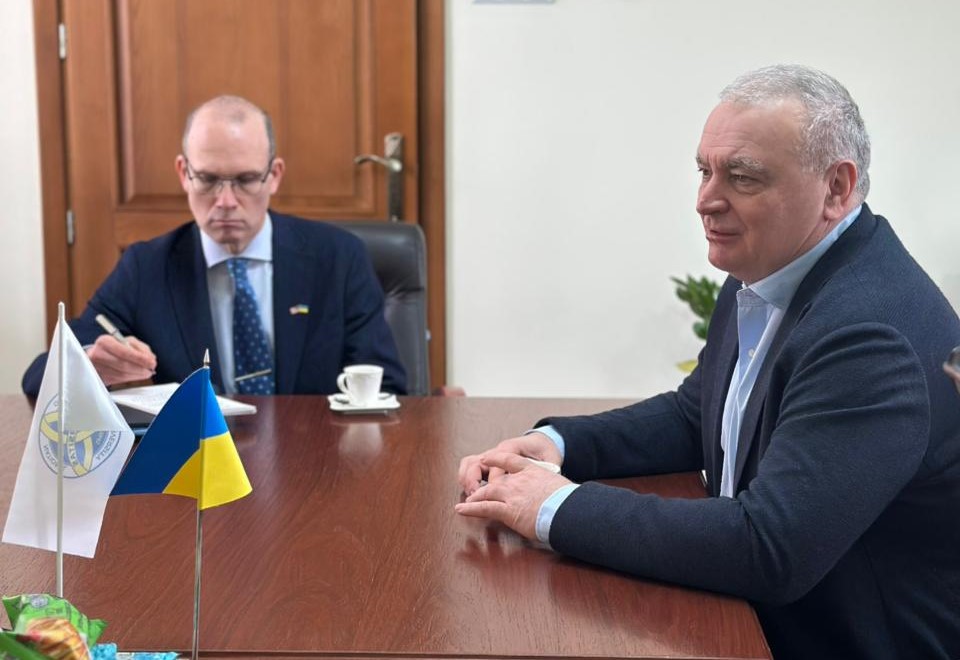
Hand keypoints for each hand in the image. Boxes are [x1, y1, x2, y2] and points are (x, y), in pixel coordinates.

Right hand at [86, 334, 156, 386]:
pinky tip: (137, 375)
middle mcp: (98, 355)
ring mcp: (96, 368)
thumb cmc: (113, 347)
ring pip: (122, 375)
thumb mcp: (126, 340)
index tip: (151, 362)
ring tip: (146, 372)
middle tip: (151, 369)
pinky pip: (118, 380)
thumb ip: (140, 348)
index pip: (124, 352)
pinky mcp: (100, 378)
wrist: (96, 354)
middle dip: (141, 368)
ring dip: (138, 375)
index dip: (139, 358)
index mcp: (104, 342)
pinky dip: (131, 378)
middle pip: (123, 365)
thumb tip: (150, 358)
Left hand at [455, 451, 571, 539]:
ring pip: (487, 492)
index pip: (511, 460)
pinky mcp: (507, 510)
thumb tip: (559, 495)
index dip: (497, 458)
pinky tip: (461, 510)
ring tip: (468, 501)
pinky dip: (470, 509)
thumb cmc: (570, 501)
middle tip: (477, 489)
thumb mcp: (561, 486)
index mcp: (533, 471)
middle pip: (496, 478)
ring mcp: (511, 494)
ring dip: (475, 497)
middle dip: (484, 484)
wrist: (568, 509)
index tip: (487, 457)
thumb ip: (553, 488)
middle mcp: (519, 480)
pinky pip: (484, 508)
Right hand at [458, 432, 561, 495]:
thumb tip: (549, 476)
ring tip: (470, 495)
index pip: (496, 461)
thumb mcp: (550, 459)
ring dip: (466, 479)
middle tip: (475, 495)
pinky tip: (471, 493)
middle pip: (476, 460)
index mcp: (511, 447)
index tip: (495, 491)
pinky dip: (466, 479)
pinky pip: (470, 467)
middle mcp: (497, 450)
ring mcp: (490, 456)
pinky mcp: (487, 462)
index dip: (495, 478)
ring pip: (469, 463)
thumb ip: (548, 467)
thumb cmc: (544, 452)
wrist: (540, 443)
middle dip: (473, 479)